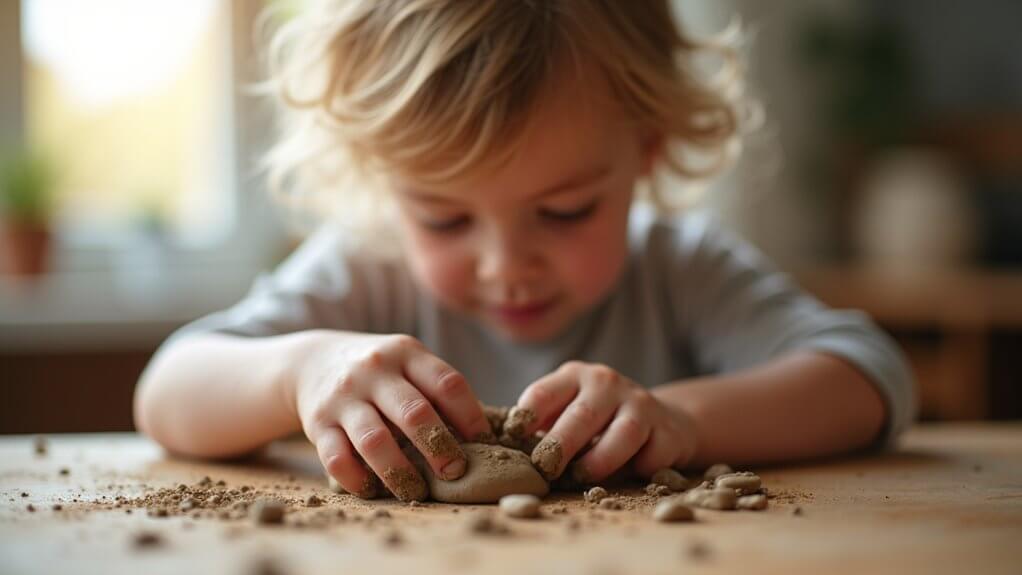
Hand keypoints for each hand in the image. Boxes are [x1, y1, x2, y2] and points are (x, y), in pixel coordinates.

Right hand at [294, 332, 491, 500]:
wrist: (313, 360)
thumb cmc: (380, 372)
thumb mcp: (409, 363)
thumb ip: (438, 390)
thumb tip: (484, 436)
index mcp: (406, 353)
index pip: (448, 383)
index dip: (471, 417)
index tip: (485, 443)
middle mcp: (374, 372)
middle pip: (414, 413)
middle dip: (440, 449)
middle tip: (457, 473)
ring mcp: (343, 398)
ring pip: (375, 440)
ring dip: (400, 473)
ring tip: (418, 491)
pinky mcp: (318, 424)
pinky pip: (337, 459)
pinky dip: (358, 480)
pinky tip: (374, 491)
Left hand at [514, 361, 696, 481]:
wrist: (665, 421)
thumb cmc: (601, 422)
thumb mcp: (569, 410)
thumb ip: (543, 425)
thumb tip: (506, 452)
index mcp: (575, 377)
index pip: (544, 393)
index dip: (525, 418)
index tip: (513, 440)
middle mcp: (607, 384)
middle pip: (581, 415)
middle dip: (560, 445)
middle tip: (544, 469)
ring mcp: (641, 405)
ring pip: (623, 433)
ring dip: (599, 460)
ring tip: (582, 477)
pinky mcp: (668, 431)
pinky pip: (651, 455)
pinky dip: (638, 470)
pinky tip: (628, 475)